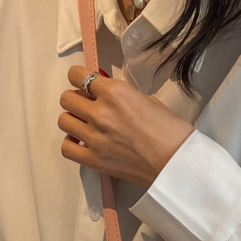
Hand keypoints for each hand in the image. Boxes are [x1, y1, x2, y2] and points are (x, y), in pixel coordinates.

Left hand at [58, 65, 193, 185]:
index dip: (81, 79)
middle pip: (67, 98)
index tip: (86, 86)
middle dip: (76, 100)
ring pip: (64, 120)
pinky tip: (83, 142)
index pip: (78, 75)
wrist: (177, 164)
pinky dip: (71, 143)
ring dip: (73, 120)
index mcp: (116, 92)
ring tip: (85, 126)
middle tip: (87, 107)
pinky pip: (66, 148)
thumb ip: (123, 96)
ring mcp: (95, 138)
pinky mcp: (94, 160)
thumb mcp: (149, 101)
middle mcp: (101, 113)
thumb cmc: (171, 133)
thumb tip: (108, 96)